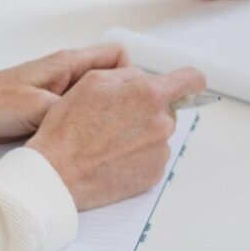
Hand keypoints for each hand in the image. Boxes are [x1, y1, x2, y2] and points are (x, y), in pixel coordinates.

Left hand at [0, 46, 129, 148]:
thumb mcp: (37, 108)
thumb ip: (71, 111)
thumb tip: (106, 121)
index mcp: (68, 63)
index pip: (117, 55)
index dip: (133, 74)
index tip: (137, 97)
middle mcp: (67, 76)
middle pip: (112, 81)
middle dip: (124, 100)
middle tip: (131, 124)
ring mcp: (59, 94)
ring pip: (97, 101)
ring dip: (105, 117)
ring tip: (111, 138)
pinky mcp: (49, 112)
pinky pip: (79, 117)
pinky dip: (87, 129)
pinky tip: (88, 146)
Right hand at [26, 66, 205, 210]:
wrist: (58, 172)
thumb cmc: (69, 127)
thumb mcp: (92, 81)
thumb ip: (128, 75)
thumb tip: (145, 78)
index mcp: (149, 95)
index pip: (191, 80)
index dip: (188, 81)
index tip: (185, 85)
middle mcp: (161, 123)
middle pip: (168, 110)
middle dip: (148, 110)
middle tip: (116, 119)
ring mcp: (159, 152)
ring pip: (158, 135)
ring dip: (141, 134)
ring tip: (109, 142)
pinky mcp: (153, 175)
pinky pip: (151, 158)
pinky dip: (137, 157)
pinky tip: (112, 158)